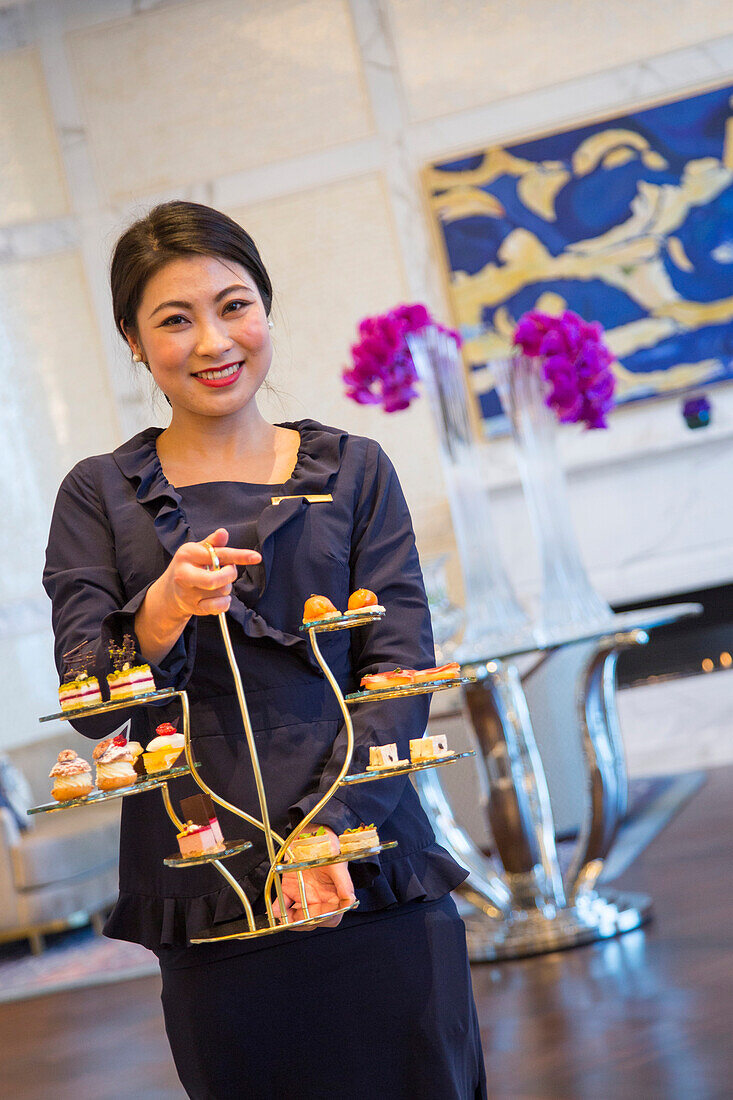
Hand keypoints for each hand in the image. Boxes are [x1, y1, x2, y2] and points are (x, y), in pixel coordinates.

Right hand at [134, 528, 261, 664]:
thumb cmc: (189, 566)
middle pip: (217, 579)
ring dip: (227, 587)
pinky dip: (225, 602)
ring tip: (218, 583)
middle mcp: (184, 574)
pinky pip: (218, 607)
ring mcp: (187, 593)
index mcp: (187, 554)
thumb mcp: (198, 550)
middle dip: (230, 574)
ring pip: (221, 592)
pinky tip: (219, 596)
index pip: (217, 554)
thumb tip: (224, 532)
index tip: (256, 557)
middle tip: (227, 570)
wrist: (169, 591)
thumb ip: (213, 543)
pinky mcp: (193, 607)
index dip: (239, 556)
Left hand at [273, 826, 355, 928]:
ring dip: (288, 919)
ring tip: (281, 917)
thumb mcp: (337, 860)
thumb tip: (351, 900)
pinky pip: (283, 905)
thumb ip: (345, 882)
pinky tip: (273, 910)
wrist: (311, 830)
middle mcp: (320, 897)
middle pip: (314, 920)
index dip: (326, 920)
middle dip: (303, 923)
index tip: (314, 918)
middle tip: (293, 920)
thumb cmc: (328, 844)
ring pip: (297, 916)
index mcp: (335, 893)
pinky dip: (276, 910)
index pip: (334, 915)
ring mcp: (305, 895)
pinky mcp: (290, 890)